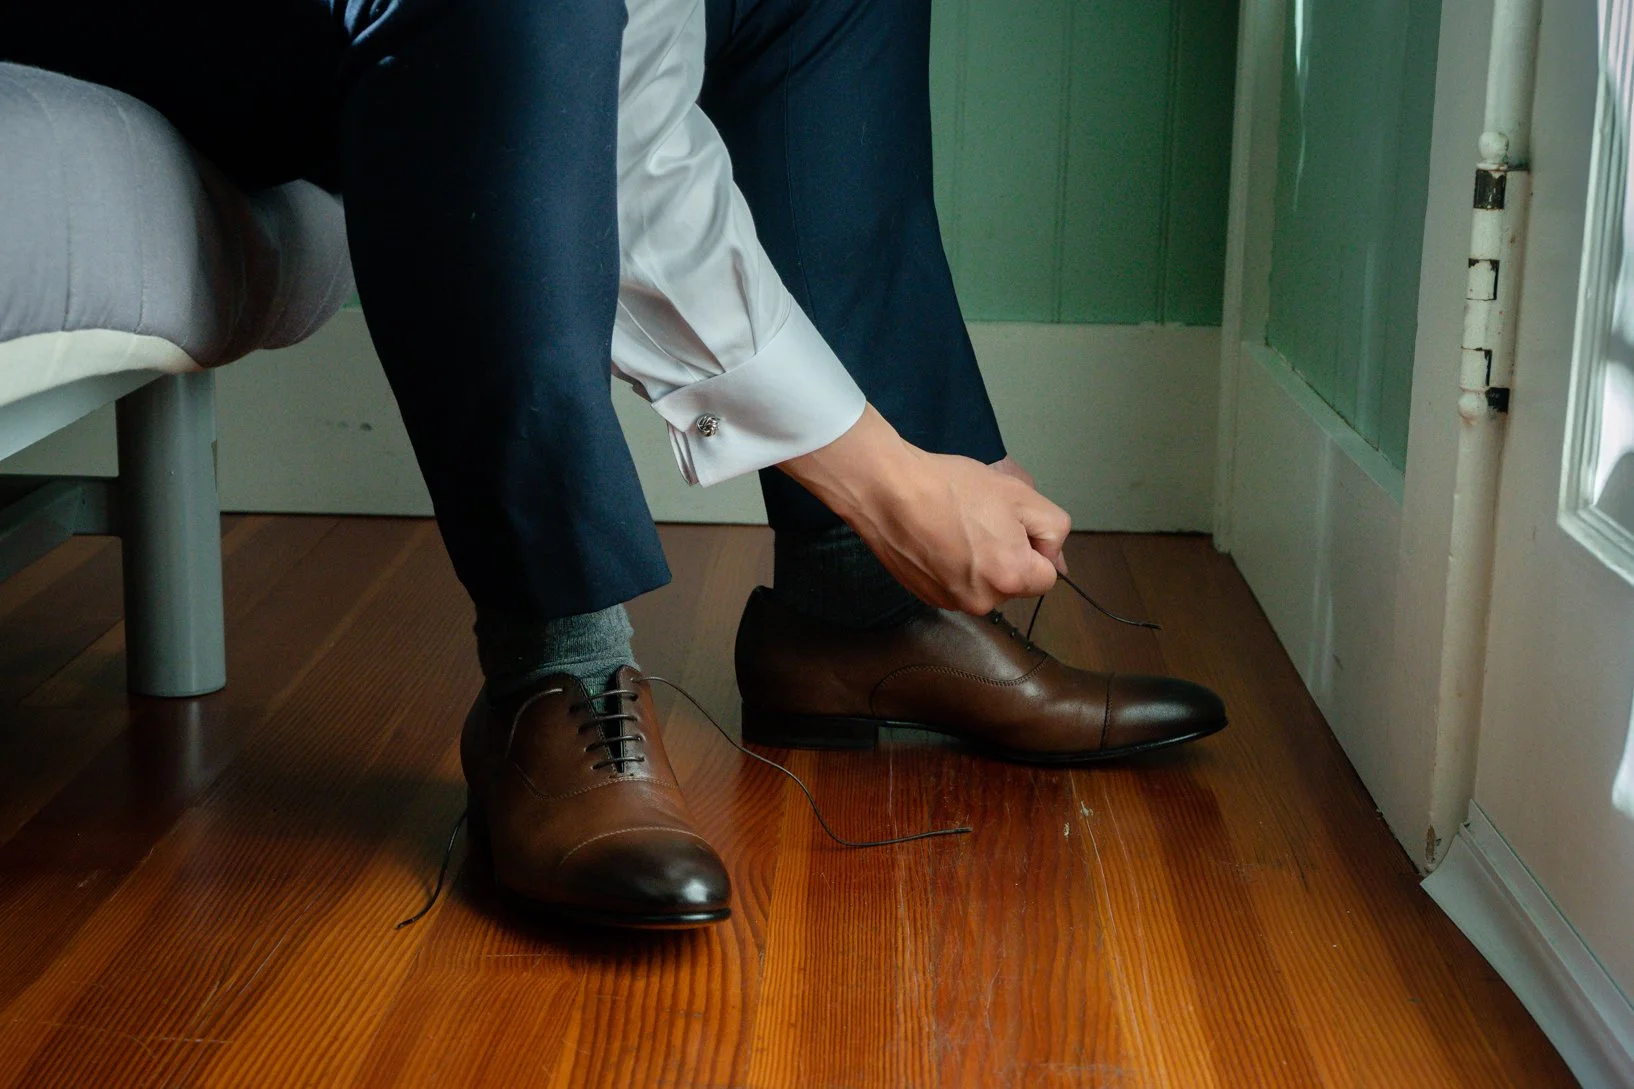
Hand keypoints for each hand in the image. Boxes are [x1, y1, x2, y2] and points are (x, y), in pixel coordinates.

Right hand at [779, 406, 1070, 613]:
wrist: (886, 491)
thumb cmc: (951, 487)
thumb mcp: (1019, 494)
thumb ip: (1053, 530)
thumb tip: (1057, 561)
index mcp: (1011, 578)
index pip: (1047, 576)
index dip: (1035, 546)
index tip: (1009, 522)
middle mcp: (982, 601)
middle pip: (1014, 582)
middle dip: (1007, 555)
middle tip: (980, 519)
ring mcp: (950, 602)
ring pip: (984, 585)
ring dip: (979, 563)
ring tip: (954, 527)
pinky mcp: (925, 597)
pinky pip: (956, 585)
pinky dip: (952, 567)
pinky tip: (936, 538)